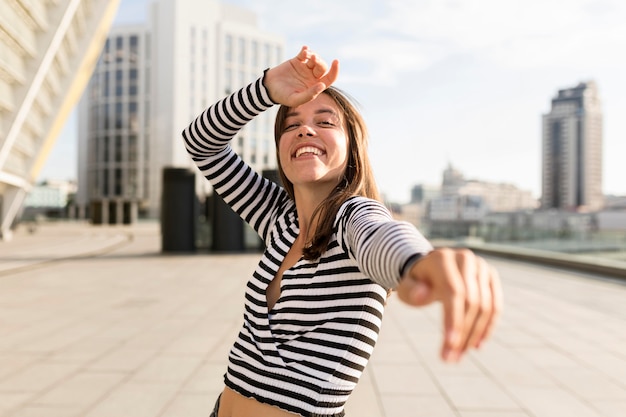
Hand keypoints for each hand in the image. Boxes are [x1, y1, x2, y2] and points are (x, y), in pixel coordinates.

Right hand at [264, 46, 338, 106]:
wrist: (268, 88)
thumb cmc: (283, 96)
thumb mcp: (295, 99)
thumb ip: (309, 95)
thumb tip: (322, 86)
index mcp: (314, 86)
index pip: (330, 78)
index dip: (334, 71)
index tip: (336, 62)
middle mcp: (312, 77)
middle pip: (322, 67)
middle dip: (320, 62)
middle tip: (313, 59)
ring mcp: (304, 68)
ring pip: (315, 59)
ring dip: (313, 55)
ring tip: (307, 55)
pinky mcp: (297, 61)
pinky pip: (304, 54)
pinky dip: (306, 51)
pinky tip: (304, 50)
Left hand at [396, 248, 502, 362]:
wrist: (431, 268)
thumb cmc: (416, 282)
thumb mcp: (407, 286)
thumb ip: (410, 290)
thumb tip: (421, 294)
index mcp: (442, 259)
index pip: (453, 292)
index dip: (453, 319)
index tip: (449, 344)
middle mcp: (465, 259)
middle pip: (471, 302)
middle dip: (462, 333)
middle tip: (450, 358)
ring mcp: (481, 266)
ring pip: (485, 306)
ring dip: (474, 335)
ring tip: (459, 355)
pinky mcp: (491, 276)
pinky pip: (495, 306)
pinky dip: (488, 327)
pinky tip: (477, 345)